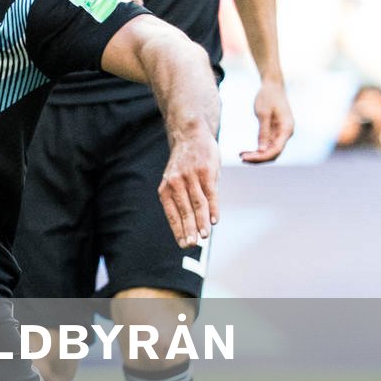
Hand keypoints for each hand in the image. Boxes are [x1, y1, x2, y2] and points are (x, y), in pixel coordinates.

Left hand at [158, 133, 219, 248]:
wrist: (191, 134)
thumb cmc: (185, 163)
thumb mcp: (177, 180)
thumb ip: (182, 199)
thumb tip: (192, 223)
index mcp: (166, 188)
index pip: (172, 214)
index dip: (178, 230)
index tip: (184, 244)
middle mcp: (176, 183)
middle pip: (184, 212)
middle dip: (189, 230)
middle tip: (192, 245)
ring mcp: (191, 177)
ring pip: (197, 204)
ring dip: (201, 222)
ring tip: (204, 236)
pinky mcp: (206, 172)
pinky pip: (211, 194)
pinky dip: (213, 208)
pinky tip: (215, 220)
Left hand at [240, 78, 293, 163]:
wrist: (272, 86)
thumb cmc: (268, 97)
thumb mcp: (263, 114)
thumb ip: (263, 132)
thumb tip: (261, 150)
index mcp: (286, 129)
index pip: (275, 150)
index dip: (261, 157)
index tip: (245, 158)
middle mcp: (286, 133)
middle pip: (273, 153)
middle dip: (258, 158)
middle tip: (241, 158)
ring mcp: (281, 133)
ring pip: (270, 151)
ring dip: (256, 155)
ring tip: (241, 156)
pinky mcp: (275, 131)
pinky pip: (267, 145)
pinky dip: (257, 149)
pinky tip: (245, 151)